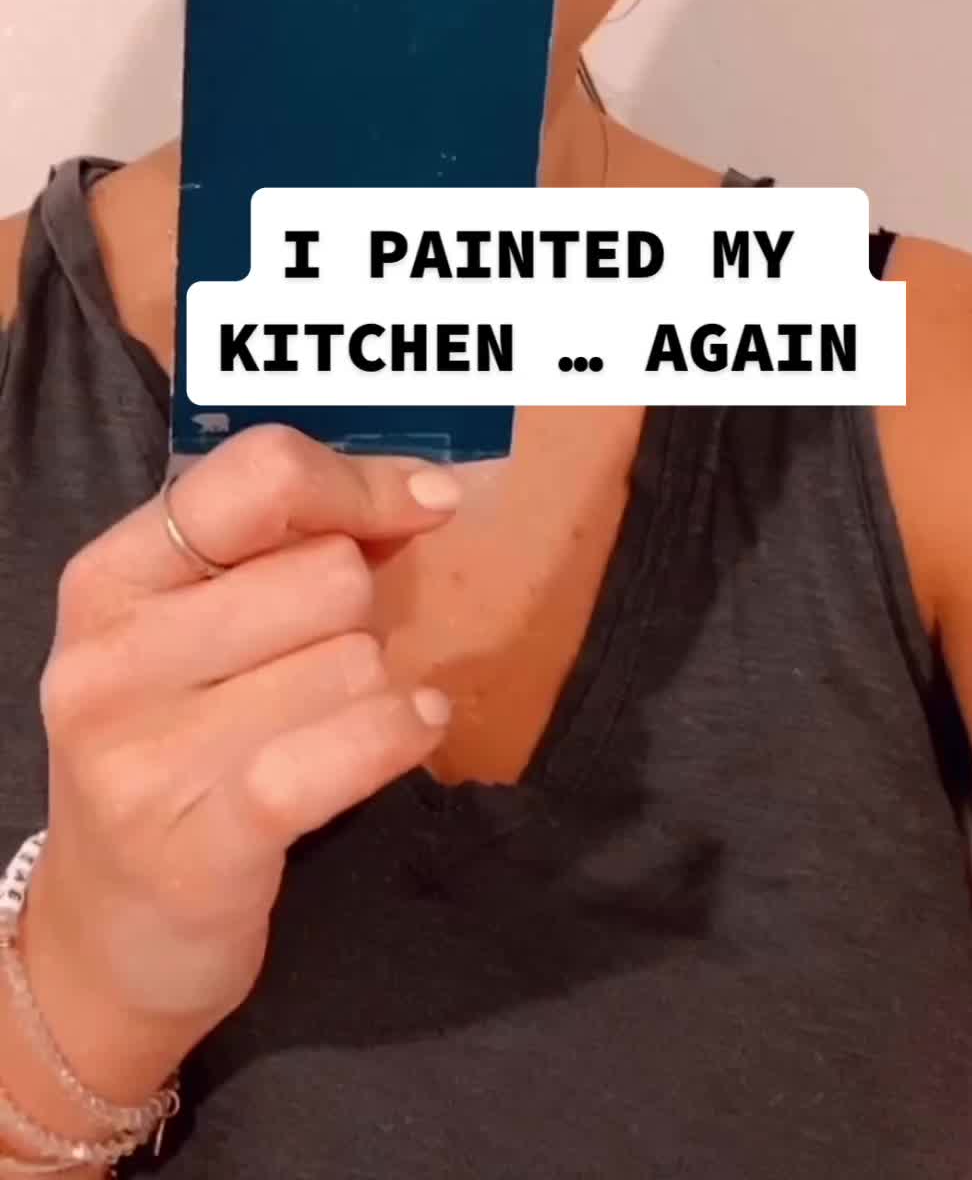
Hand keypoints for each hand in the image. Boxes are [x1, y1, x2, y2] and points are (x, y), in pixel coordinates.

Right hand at [29, 426, 459, 1040]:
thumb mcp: (192, 631)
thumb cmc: (173, 751)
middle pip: (327, 571)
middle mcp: (109, 656)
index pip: (256, 476)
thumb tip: (421, 494)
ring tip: (323, 722)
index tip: (427, 498)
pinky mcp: (202, 841)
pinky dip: (401, 732)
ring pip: (353, 658)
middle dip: (358, 610)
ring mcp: (144, 754)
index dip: (360, 481)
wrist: (108, 932)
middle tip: (320, 659)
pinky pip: (351, 744)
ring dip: (370, 686)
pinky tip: (410, 729)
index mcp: (109, 577)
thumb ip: (282, 550)